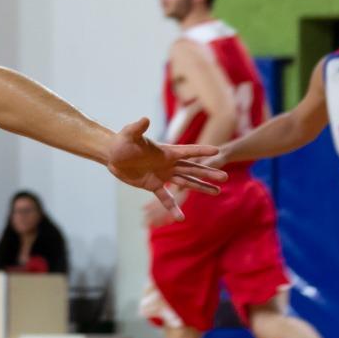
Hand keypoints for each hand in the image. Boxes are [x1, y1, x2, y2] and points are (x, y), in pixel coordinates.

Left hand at [105, 117, 226, 221]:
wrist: (113, 155)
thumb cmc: (122, 142)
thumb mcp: (129, 134)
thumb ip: (138, 128)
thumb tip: (144, 119)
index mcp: (166, 151)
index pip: (188, 151)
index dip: (201, 151)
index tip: (218, 151)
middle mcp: (168, 164)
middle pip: (192, 169)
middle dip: (208, 173)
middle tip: (225, 177)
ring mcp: (163, 175)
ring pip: (186, 182)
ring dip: (201, 187)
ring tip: (217, 192)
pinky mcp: (154, 185)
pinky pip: (166, 198)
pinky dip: (173, 208)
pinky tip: (181, 217)